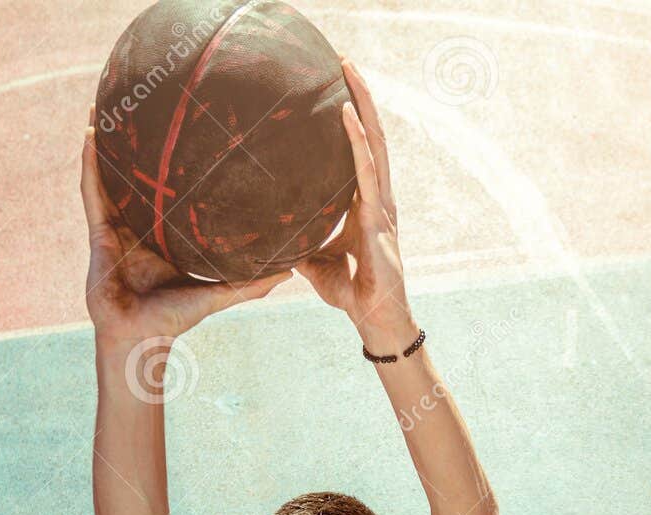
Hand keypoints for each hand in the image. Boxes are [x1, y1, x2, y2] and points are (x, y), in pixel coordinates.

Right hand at [80, 108, 290, 345]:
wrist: (140, 338)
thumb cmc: (175, 319)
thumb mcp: (218, 293)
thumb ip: (251, 282)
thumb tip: (291, 270)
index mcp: (166, 234)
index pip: (171, 191)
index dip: (175, 163)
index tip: (189, 131)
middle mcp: (141, 225)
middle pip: (138, 174)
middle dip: (137, 141)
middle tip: (148, 101)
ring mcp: (117, 226)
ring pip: (111, 174)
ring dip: (107, 141)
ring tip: (109, 105)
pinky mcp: (98, 232)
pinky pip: (92, 190)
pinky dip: (90, 163)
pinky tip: (92, 134)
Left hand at [293, 62, 412, 345]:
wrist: (373, 318)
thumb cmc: (350, 291)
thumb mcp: (315, 263)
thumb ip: (298, 244)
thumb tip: (270, 237)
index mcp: (365, 203)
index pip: (359, 150)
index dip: (352, 117)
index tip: (335, 85)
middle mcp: (377, 195)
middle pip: (372, 134)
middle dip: (360, 94)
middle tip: (344, 59)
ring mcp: (381, 204)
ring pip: (375, 141)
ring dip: (362, 102)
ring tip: (349, 69)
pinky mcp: (378, 217)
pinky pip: (367, 169)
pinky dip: (357, 139)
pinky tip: (346, 112)